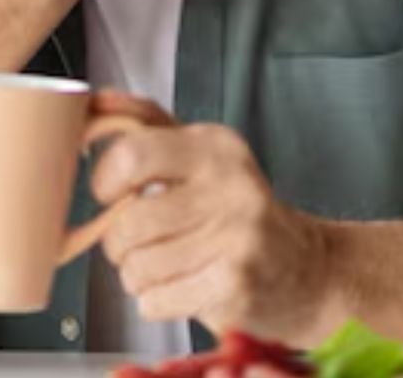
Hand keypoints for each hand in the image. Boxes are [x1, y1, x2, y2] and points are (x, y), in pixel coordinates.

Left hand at [90, 91, 338, 346]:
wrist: (306, 269)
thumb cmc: (240, 210)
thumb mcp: (200, 152)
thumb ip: (146, 122)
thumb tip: (96, 101)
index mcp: (215, 146)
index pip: (131, 154)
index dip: (105, 181)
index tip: (111, 192)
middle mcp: (230, 186)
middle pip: (128, 223)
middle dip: (120, 242)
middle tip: (141, 240)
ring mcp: (237, 237)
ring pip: (137, 267)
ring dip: (139, 275)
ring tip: (169, 264)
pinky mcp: (235, 284)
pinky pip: (156, 301)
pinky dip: (158, 301)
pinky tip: (185, 287)